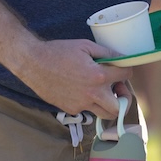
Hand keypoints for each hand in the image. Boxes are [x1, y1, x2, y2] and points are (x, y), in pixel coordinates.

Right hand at [14, 38, 134, 119]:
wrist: (33, 63)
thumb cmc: (58, 52)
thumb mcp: (85, 45)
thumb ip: (106, 53)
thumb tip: (121, 57)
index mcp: (99, 76)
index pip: (126, 76)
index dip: (127, 70)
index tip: (123, 70)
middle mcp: (92, 94)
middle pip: (118, 107)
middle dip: (122, 98)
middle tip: (117, 88)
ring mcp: (81, 104)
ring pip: (104, 114)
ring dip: (107, 105)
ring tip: (102, 92)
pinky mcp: (70, 109)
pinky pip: (87, 110)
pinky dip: (90, 103)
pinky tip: (82, 90)